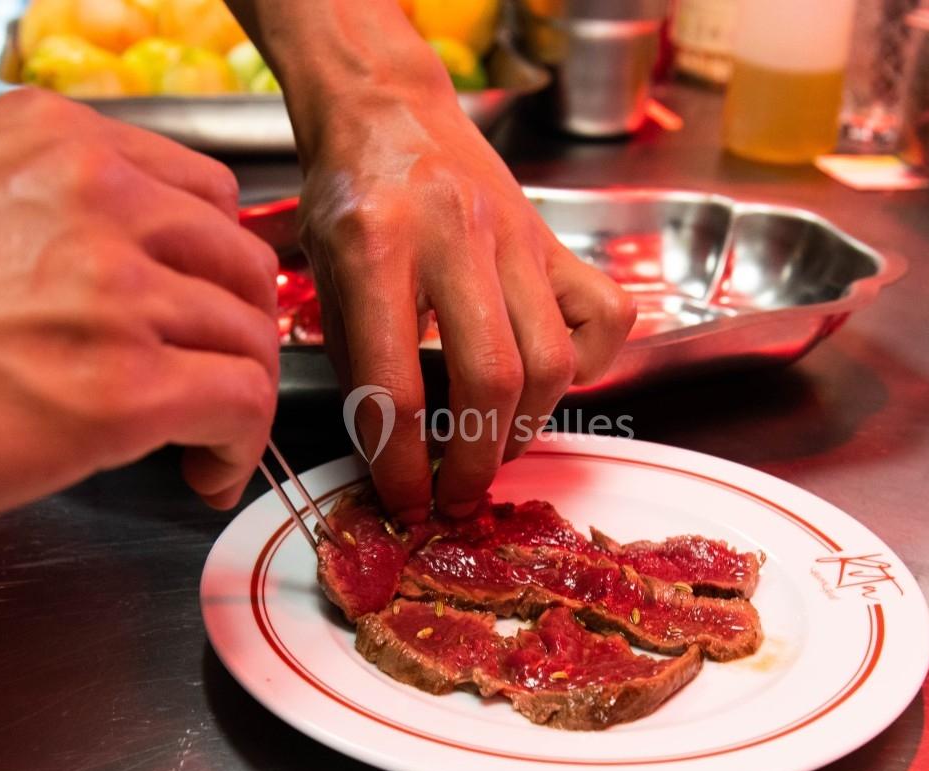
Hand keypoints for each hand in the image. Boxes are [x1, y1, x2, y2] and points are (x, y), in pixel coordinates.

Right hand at [0, 89, 280, 538]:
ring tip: (203, 438)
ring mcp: (114, 291)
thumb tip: (115, 255)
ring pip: (249, 335)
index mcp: (53, 144)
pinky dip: (240, 444)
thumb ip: (41, 208)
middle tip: (216, 376)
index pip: (201, 191)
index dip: (214, 263)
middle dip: (239, 329)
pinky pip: (242, 403)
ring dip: (239, 395)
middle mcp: (96, 199)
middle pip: (239, 262)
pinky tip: (204, 470)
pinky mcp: (123, 387)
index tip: (205, 306)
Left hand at [294, 66, 634, 521]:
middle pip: (491, 378)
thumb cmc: (350, 194)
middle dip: (477, 462)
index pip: (397, 385)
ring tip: (495, 445)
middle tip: (458, 496)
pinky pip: (605, 316)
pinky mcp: (555, 239)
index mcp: (376, 247)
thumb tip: (394, 455)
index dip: (403, 463)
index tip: (406, 502)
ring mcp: (517, 235)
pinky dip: (588, 366)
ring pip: (552, 359)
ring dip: (526, 427)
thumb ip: (358, 363)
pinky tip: (548, 380)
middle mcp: (455, 237)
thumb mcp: (324, 276)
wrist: (389, 109)